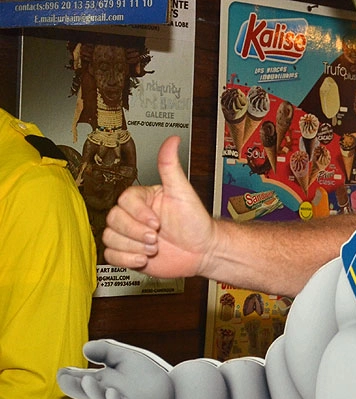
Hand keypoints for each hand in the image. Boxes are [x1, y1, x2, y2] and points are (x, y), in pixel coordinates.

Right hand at [57, 339, 174, 398]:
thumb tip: (85, 347)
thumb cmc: (145, 374)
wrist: (174, 389)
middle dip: (76, 386)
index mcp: (102, 382)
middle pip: (88, 391)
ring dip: (95, 391)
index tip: (61, 372)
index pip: (82, 380)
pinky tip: (111, 392)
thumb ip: (106, 351)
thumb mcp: (124, 358)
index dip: (71, 377)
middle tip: (63, 378)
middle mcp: (107, 395)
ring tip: (87, 381)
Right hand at [102, 136, 213, 277]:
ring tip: (155, 248)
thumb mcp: (183, 192)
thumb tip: (172, 139)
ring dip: (133, 247)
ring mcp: (129, 235)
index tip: (157, 222)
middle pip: (113, 220)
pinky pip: (111, 256)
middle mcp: (133, 216)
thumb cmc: (195, 222)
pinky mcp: (127, 253)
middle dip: (136, 232)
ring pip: (110, 238)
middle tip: (157, 238)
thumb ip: (170, 166)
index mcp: (142, 199)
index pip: (124, 201)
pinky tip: (144, 258)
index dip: (139, 214)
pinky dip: (126, 259)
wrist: (202, 251)